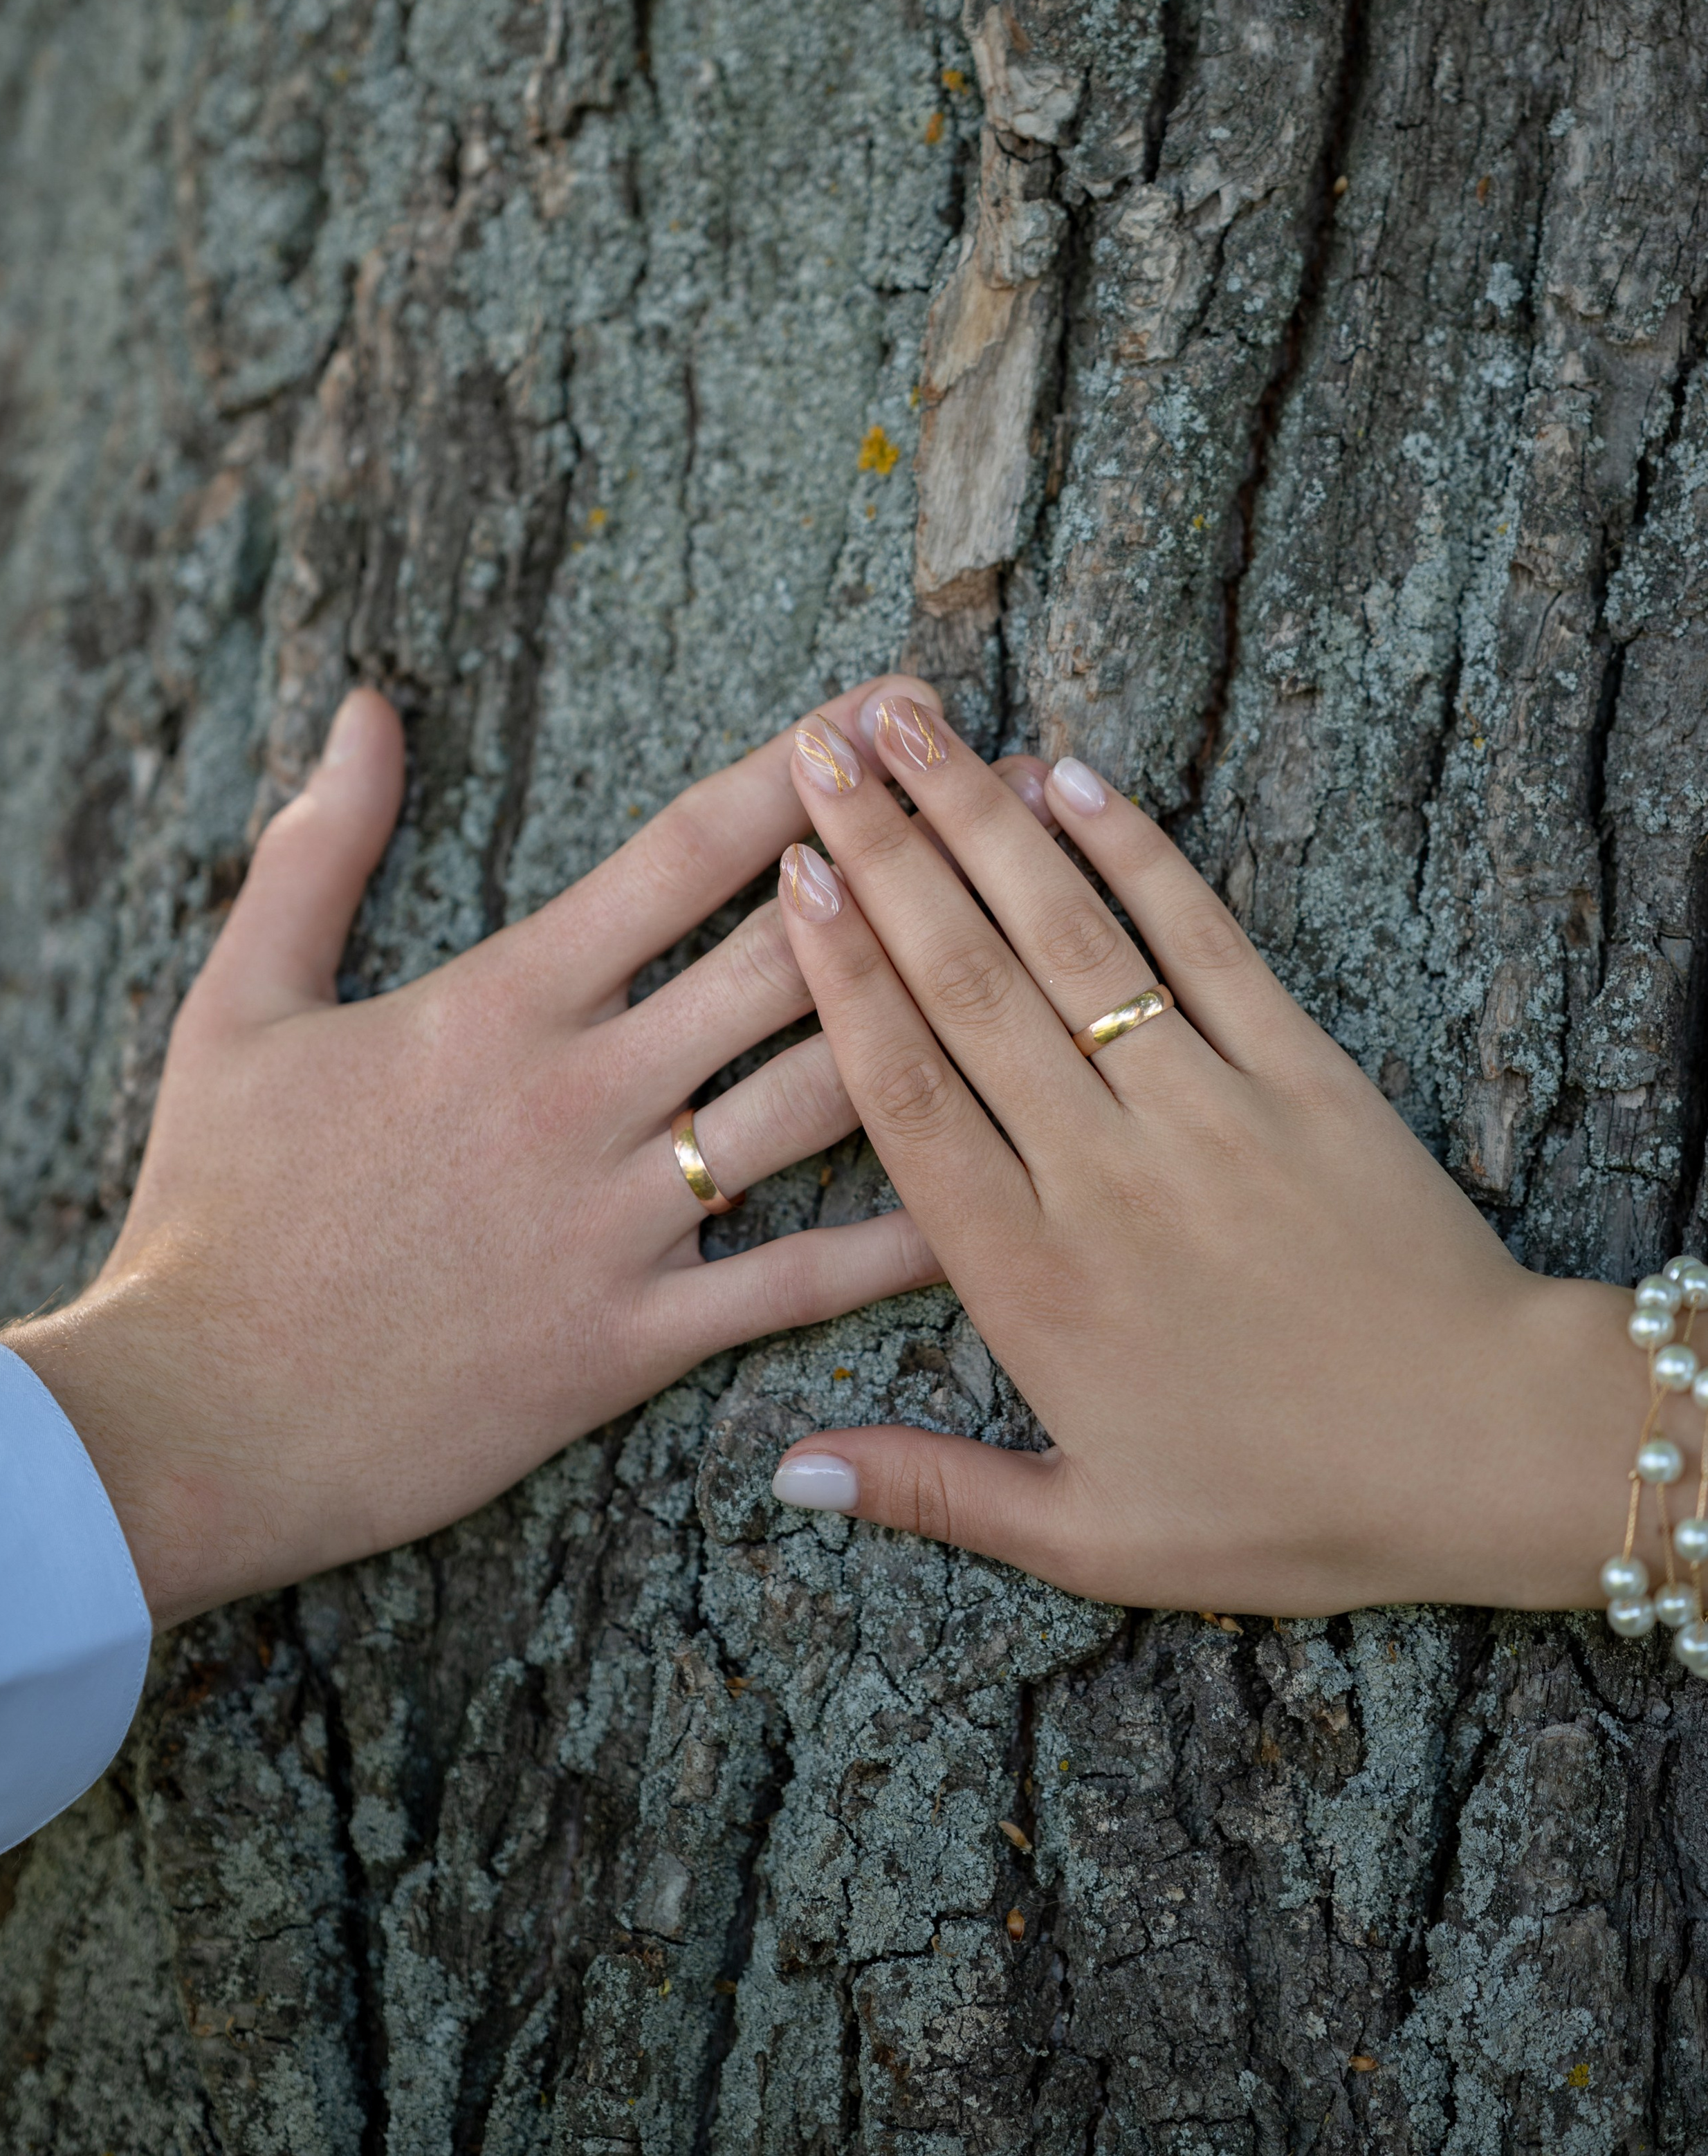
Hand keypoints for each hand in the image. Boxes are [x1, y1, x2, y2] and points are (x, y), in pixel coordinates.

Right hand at [6, 677, 946, 1629]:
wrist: (192, 1421)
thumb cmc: (211, 1208)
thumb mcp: (235, 1003)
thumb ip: (317, 849)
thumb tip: (364, 709)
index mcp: (498, 1002)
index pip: (679, 856)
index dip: (794, 771)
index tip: (881, 707)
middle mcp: (581, 1097)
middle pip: (785, 957)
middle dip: (907, 864)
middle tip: (1007, 790)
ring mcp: (618, 1222)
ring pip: (816, 1100)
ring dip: (936, 1011)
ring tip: (1038, 948)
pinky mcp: (632, 1341)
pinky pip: (797, 1280)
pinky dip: (902, 1237)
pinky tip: (996, 1184)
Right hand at [764, 694, 1665, 1613]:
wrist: (1483, 1449)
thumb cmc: (1284, 1502)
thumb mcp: (1092, 1537)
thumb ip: (930, 1490)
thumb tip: (779, 1472)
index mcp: (1032, 1283)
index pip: (907, 1097)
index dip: (840, 977)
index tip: (792, 877)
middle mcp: (1104, 1174)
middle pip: (968, 988)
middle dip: (887, 855)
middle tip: (819, 750)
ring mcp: (1207, 1109)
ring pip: (1070, 941)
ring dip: (985, 823)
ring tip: (911, 724)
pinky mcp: (1301, 1070)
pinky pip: (1205, 940)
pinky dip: (1138, 852)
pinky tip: (1071, 775)